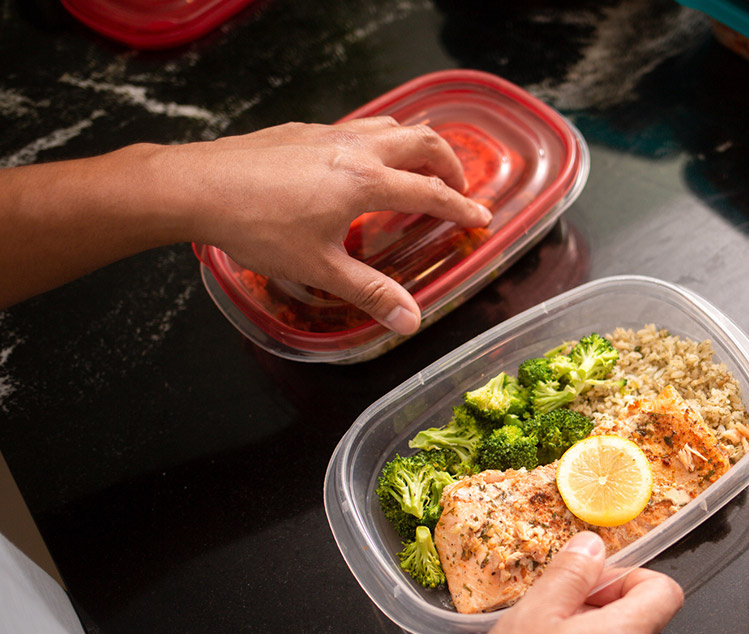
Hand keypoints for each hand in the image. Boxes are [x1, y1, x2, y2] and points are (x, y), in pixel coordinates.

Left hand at [178, 118, 491, 333]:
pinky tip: (360, 166)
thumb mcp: (319, 268)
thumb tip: (410, 322)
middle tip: (457, 188)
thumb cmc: (257, 227)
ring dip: (416, 144)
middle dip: (448, 163)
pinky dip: (380, 142)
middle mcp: (354, 149)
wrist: (196, 186)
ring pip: (389, 125)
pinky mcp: (302, 130)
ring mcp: (327, 134)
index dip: (461, 207)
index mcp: (366, 181)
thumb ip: (370, 293)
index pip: (431, 191)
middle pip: (421, 141)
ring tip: (419, 169)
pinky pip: (357, 127)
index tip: (480, 218)